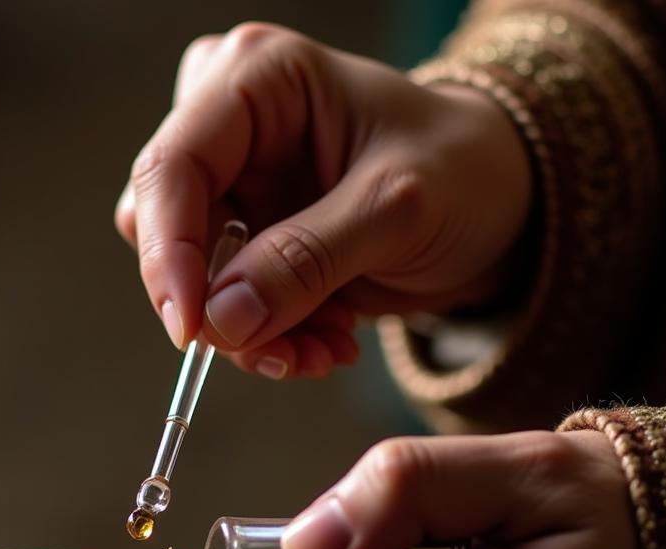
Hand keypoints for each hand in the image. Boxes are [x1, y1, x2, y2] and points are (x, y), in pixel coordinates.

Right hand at [116, 23, 531, 378]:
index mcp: (259, 78)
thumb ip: (305, 261)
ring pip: (194, 281)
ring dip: (254, 334)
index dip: (167, 253)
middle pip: (167, 230)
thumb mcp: (397, 211)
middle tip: (285, 352)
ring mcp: (238, 189)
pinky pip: (225, 307)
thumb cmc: (465, 174)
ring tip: (326, 350)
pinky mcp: (251, 242)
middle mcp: (231, 128)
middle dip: (222, 305)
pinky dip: (271, 339)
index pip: (171, 166)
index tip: (191, 330)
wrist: (498, 207)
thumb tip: (219, 322)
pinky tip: (329, 343)